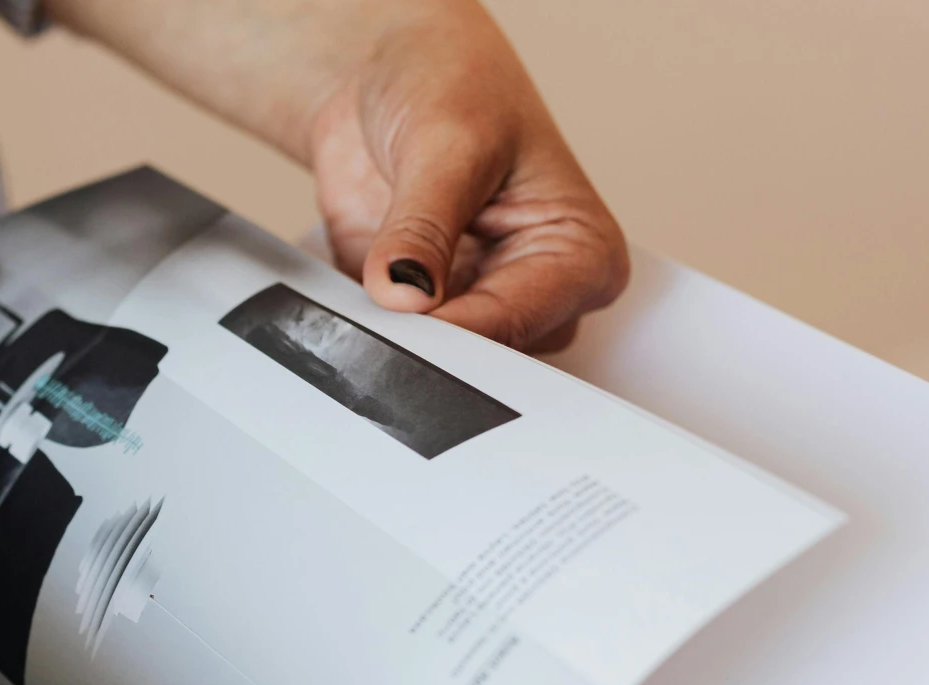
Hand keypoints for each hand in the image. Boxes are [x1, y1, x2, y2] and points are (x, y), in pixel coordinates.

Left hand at [306, 2, 627, 350]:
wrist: (386, 74)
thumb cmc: (451, 85)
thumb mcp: (445, 143)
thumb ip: (424, 227)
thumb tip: (405, 295)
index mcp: (580, 253)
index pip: (519, 323)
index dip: (456, 333)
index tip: (404, 326)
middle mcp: (537, 290)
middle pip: (486, 359)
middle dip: (429, 346)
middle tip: (379, 322)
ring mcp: (477, 305)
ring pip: (439, 366)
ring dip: (393, 343)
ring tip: (363, 302)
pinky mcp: (422, 313)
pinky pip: (392, 348)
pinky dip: (365, 336)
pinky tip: (348, 312)